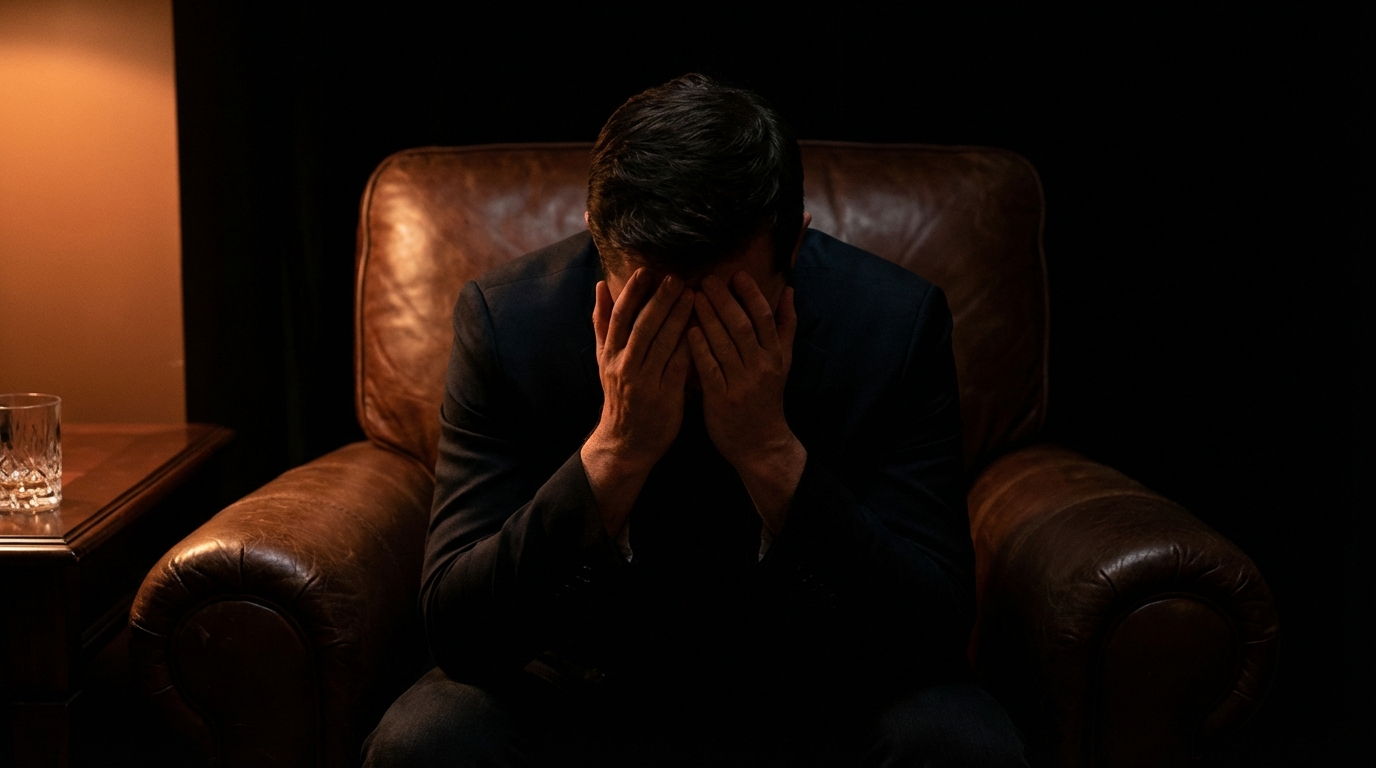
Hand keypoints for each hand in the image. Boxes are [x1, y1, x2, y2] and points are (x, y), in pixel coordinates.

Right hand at [581, 269, 694, 535]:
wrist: (625, 443)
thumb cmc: (619, 396)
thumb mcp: (605, 360)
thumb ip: (603, 324)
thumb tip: (601, 286)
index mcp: (610, 354)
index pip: (620, 317)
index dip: (632, 293)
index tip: (646, 271)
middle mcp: (625, 365)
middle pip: (643, 326)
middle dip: (660, 300)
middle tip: (676, 278)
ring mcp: (645, 382)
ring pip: (662, 344)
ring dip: (678, 318)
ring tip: (693, 295)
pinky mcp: (665, 396)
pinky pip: (678, 366)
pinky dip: (689, 346)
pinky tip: (702, 329)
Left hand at [687, 272, 806, 532]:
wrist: (761, 444)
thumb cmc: (767, 398)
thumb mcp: (783, 362)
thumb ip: (785, 326)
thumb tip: (788, 290)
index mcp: (775, 355)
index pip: (764, 318)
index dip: (751, 294)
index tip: (736, 274)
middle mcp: (761, 366)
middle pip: (742, 326)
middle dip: (725, 300)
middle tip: (706, 279)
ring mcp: (741, 383)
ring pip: (725, 344)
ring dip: (708, 318)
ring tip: (692, 296)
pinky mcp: (721, 399)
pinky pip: (710, 369)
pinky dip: (700, 348)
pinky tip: (687, 330)